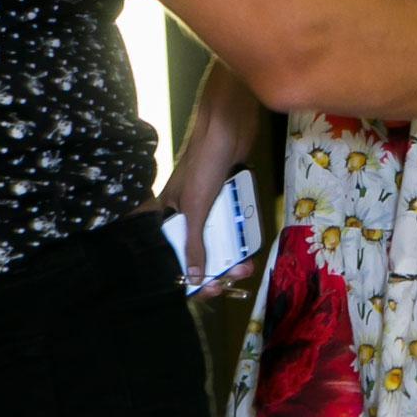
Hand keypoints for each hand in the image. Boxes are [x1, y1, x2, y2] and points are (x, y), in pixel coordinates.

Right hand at [157, 60, 263, 292]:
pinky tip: (250, 247)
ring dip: (231, 255)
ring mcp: (207, 203)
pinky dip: (240, 235)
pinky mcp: (227, 195)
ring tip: (246, 267)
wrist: (230, 126)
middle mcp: (184, 211)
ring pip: (218, 238)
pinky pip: (232, 222)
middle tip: (232, 280)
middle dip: (215, 268)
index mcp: (166, 213)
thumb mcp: (196, 207)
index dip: (183, 273)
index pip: (169, 251)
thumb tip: (194, 278)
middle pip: (196, 249)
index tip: (201, 290)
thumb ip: (195, 243)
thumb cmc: (205, 164)